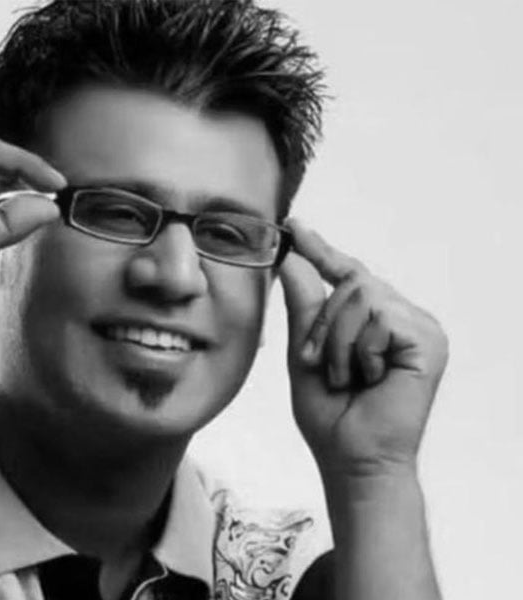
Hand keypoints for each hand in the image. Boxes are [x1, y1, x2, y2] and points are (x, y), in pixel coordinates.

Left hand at [279, 220, 448, 480]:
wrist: (353, 460)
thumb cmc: (331, 416)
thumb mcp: (304, 354)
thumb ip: (304, 308)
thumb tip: (294, 260)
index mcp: (375, 321)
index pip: (348, 274)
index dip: (321, 250)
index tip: (295, 228)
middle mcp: (402, 317)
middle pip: (351, 281)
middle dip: (322, 326)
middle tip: (321, 366)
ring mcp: (419, 327)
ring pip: (360, 296)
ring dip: (337, 342)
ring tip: (346, 377)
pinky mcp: (429, 340)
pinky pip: (377, 318)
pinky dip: (358, 350)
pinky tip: (368, 378)